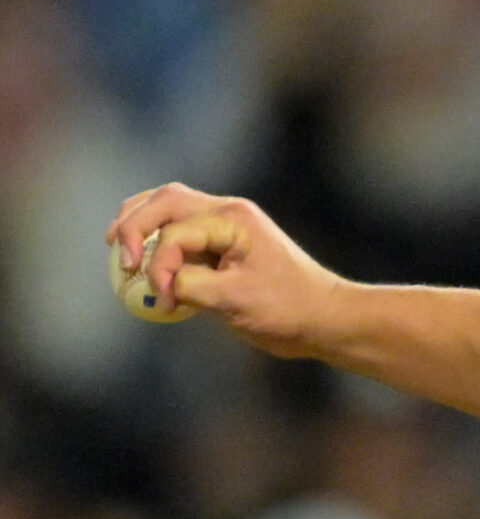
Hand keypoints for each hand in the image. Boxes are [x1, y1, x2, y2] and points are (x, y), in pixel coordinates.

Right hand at [104, 185, 348, 357]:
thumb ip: (193, 286)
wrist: (325, 317)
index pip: (176, 231)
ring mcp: (226, 226)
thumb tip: (161, 284)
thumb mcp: (237, 301)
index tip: (162, 297)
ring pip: (169, 208)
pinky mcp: (224, 244)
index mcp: (234, 220)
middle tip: (116, 253)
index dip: (159, 263)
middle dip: (133, 224)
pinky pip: (180, 229)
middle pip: (165, 200)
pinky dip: (157, 238)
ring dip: (140, 224)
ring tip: (117, 246)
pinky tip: (142, 257)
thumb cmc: (289, 308)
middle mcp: (228, 214)